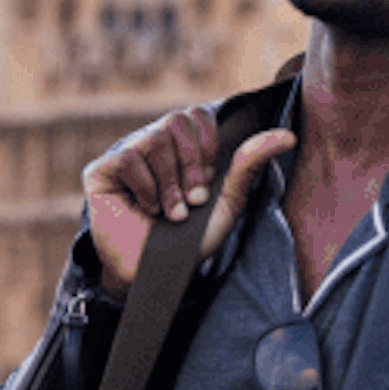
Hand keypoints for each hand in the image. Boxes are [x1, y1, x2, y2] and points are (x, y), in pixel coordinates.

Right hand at [81, 109, 297, 295]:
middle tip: (194, 200)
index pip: (197, 116)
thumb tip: (287, 136)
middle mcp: (152, 145)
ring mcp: (126, 155)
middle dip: (192, 164)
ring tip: (173, 212)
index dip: (207, 143)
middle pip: (176, 120)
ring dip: (171, 184)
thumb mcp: (226, 202)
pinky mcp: (101, 170)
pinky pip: (129, 158)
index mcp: (180, 148)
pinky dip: (146, 188)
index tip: (209, 179)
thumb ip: (250, 165)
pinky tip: (147, 209)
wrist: (155, 274)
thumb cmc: (189, 241)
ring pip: (154, 139)